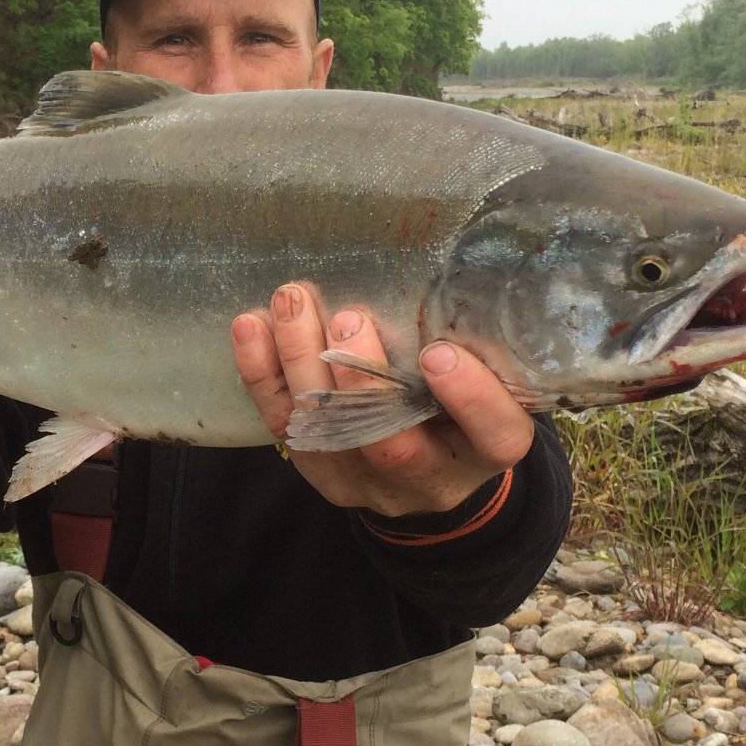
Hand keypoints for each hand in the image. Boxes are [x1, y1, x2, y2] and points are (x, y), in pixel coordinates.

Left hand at [231, 282, 535, 517]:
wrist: (431, 468)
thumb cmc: (464, 402)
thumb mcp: (491, 378)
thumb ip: (476, 343)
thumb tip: (439, 263)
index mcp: (486, 451)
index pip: (493, 435)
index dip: (469, 398)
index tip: (439, 353)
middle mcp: (430, 479)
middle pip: (393, 446)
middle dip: (364, 381)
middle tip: (349, 320)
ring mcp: (369, 482)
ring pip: (329, 433)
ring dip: (303, 363)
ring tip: (292, 303)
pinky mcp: (323, 473)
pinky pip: (284, 425)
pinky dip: (262, 374)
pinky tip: (251, 327)